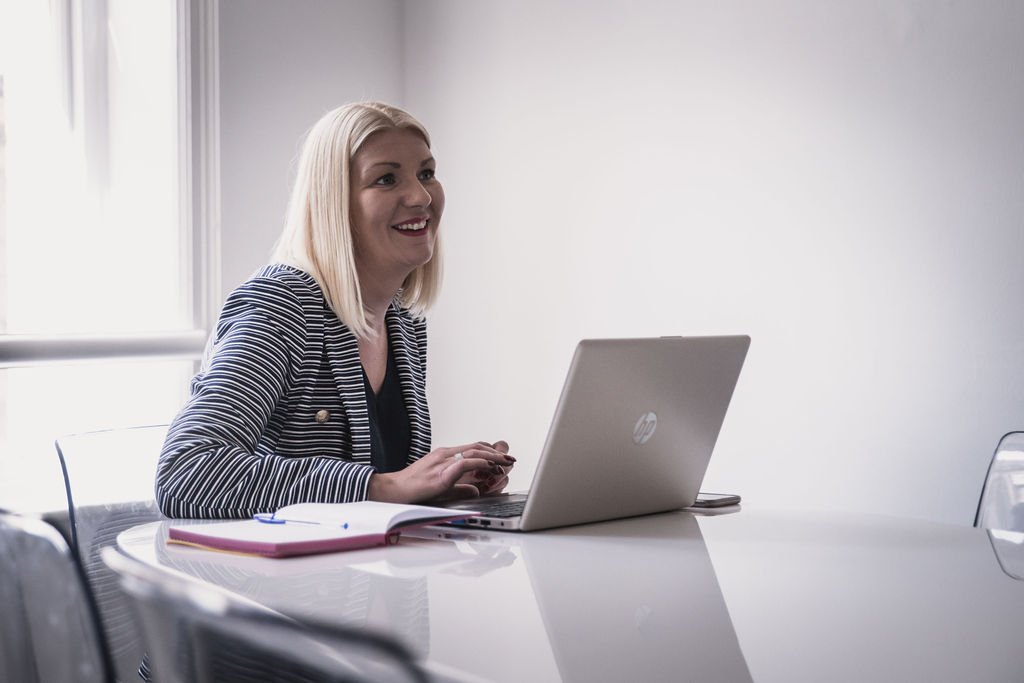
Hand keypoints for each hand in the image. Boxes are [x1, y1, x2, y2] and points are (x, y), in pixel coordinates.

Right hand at [368, 441, 514, 503]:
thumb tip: (475, 490)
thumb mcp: (441, 486)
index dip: (490, 451)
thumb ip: (459, 486)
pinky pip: (464, 463)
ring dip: (493, 457)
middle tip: (511, 459)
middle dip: (497, 452)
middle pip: (477, 446)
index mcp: (445, 455)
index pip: (472, 447)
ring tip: (506, 463)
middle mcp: (445, 454)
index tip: (503, 458)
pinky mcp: (441, 473)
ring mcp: (443, 462)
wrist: (392, 490)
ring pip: (474, 451)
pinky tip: (490, 467)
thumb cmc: (413, 489)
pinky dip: (480, 463)